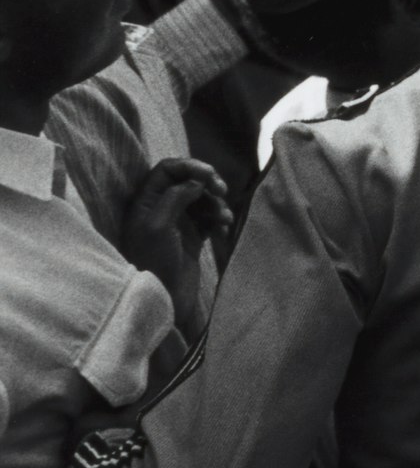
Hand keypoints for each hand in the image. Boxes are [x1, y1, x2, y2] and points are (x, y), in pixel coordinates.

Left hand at [121, 156, 231, 331]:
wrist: (163, 301)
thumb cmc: (154, 263)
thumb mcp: (158, 226)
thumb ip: (174, 197)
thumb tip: (195, 181)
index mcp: (145, 203)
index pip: (167, 170)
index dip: (189, 166)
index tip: (210, 175)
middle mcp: (160, 209)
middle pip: (187, 181)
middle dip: (207, 183)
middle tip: (222, 191)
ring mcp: (177, 224)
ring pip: (201, 200)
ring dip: (216, 203)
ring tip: (225, 218)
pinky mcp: (192, 239)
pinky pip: (209, 218)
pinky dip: (219, 219)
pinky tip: (224, 228)